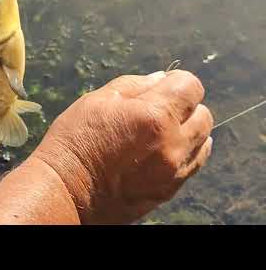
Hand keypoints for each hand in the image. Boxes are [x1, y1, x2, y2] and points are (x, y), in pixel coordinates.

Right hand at [32, 70, 213, 223]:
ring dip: (188, 130)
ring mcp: (173, 171)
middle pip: (204, 114)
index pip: (191, 86)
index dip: (177, 80)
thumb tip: (159, 79)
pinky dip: (184, 153)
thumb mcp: (97, 100)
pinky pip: (193, 165)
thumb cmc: (75, 141)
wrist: (66, 190)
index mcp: (154, 116)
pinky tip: (162, 150)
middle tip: (159, 108)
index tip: (163, 85)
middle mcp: (172, 145)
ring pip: (203, 141)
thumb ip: (133, 85)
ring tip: (160, 131)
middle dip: (185, 106)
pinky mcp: (168, 190)